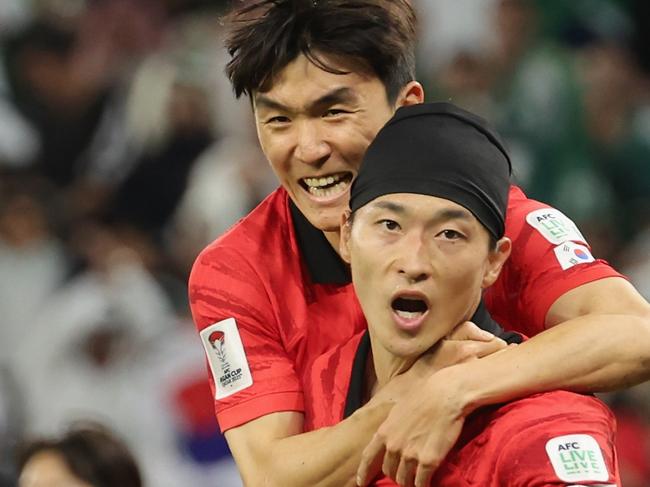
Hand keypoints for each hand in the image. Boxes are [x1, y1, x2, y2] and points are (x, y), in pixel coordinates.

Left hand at [356, 321, 508, 486]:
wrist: (446, 394)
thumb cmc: (424, 397)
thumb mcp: (398, 410)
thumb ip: (391, 428)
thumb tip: (388, 438)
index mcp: (384, 432)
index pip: (368, 458)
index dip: (363, 473)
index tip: (360, 483)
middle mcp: (394, 446)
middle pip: (389, 471)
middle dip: (395, 474)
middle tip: (404, 473)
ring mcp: (410, 454)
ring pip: (404, 481)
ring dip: (410, 482)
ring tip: (417, 480)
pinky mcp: (428, 461)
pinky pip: (421, 483)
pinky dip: (423, 486)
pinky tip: (427, 484)